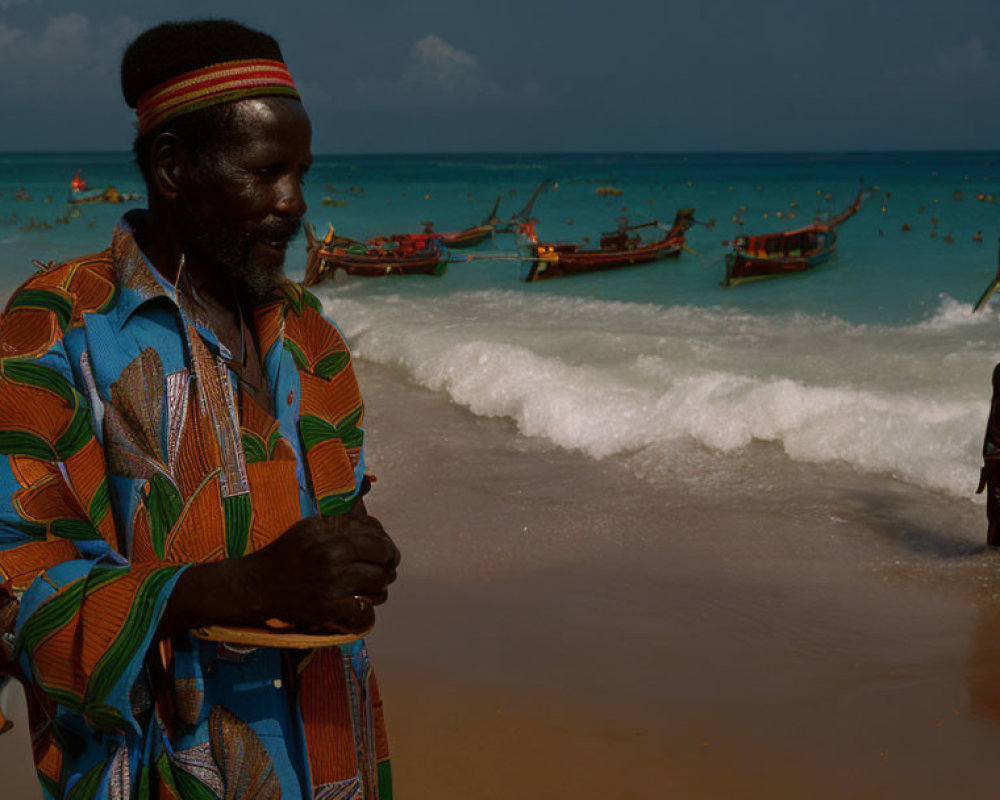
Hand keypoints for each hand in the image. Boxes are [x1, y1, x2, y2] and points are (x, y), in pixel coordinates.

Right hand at [246, 507, 399, 632]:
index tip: (388, 552)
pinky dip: (366, 605)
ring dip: (380, 586)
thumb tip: (368, 516)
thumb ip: (339, 520)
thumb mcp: (309, 526)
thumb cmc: (286, 552)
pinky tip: (359, 601)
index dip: (388, 546)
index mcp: (330, 536)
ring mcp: (331, 585)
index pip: (376, 539)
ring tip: (374, 586)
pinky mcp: (328, 609)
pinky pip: (364, 608)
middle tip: (388, 569)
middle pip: (383, 561)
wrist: (258, 584)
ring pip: (378, 584)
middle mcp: (332, 559)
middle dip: (389, 565)